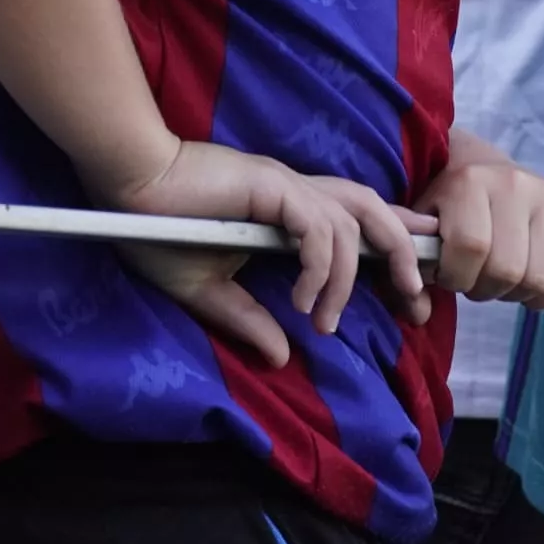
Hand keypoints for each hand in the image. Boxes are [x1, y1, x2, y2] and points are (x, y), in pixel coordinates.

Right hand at [101, 137, 423, 367]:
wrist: (128, 188)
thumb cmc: (159, 230)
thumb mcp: (206, 288)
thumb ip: (246, 318)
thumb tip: (281, 357)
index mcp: (288, 209)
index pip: (356, 218)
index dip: (392, 241)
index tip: (414, 282)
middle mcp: (297, 193)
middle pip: (372, 211)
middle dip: (403, 253)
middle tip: (415, 300)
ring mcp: (287, 186)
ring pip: (352, 222)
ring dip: (350, 275)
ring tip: (328, 320)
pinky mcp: (272, 187)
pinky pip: (317, 228)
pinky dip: (319, 267)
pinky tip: (301, 302)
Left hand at [419, 128, 543, 308]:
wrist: (478, 167)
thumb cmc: (442, 206)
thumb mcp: (416, 226)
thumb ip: (406, 264)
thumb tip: (417, 308)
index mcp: (469, 181)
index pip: (470, 248)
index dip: (455, 275)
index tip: (446, 272)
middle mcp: (514, 183)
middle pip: (507, 269)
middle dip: (483, 287)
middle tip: (473, 276)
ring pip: (537, 278)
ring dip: (512, 293)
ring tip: (496, 274)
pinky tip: (525, 282)